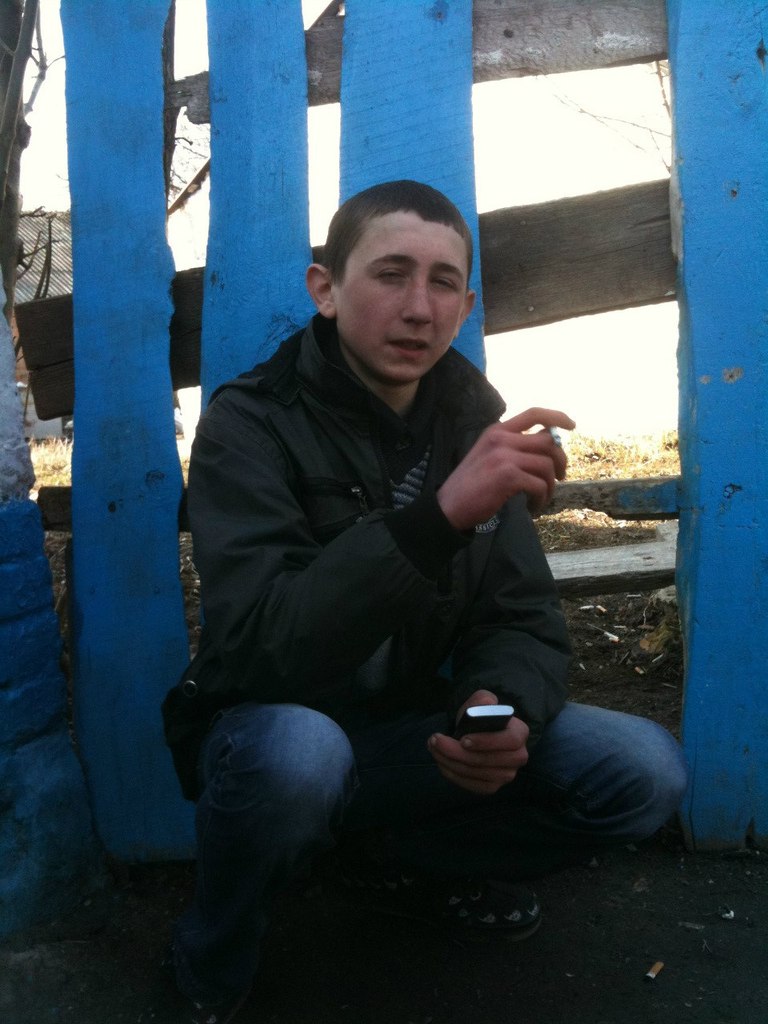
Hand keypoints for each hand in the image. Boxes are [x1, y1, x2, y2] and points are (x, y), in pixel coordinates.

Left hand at [427, 689, 529, 794]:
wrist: (476, 733)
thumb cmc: (480, 717)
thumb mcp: (481, 702)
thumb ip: (483, 700)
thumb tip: (487, 704)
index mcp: (520, 732)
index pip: (510, 741)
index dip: (486, 742)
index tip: (462, 739)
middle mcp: (518, 757)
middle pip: (488, 761)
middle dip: (457, 752)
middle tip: (435, 740)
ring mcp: (506, 775)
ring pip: (476, 773)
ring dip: (450, 761)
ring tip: (433, 747)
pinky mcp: (492, 786)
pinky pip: (472, 785)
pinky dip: (453, 774)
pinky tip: (441, 761)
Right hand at [437, 407, 575, 528]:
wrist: (449, 506)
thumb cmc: (470, 484)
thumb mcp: (488, 454)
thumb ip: (513, 446)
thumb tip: (547, 444)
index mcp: (497, 431)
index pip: (534, 414)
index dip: (557, 417)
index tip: (572, 426)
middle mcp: (502, 439)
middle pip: (548, 441)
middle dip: (560, 461)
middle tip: (559, 477)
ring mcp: (504, 456)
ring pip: (547, 465)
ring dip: (550, 485)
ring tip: (542, 497)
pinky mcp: (508, 476)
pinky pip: (539, 485)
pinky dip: (541, 499)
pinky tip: (533, 506)